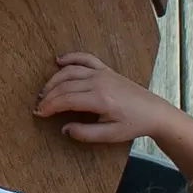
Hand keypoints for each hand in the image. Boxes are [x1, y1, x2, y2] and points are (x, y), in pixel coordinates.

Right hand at [33, 52, 181, 143]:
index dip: (50, 106)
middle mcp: (99, 82)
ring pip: (70, 71)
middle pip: (65, 85)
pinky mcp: (106, 69)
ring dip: (54, 80)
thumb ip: (85, 133)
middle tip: (38, 107)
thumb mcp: (111, 135)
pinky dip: (71, 57)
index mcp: (100, 99)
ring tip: (44, 92)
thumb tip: (64, 129)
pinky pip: (85, 58)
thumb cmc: (133, 125)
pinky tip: (58, 60)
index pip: (66, 99)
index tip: (39, 114)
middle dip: (48, 96)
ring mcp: (103, 73)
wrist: (155, 112)